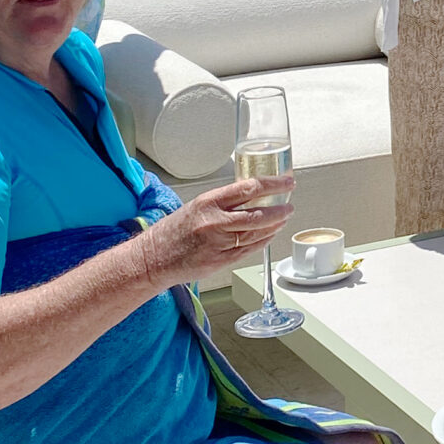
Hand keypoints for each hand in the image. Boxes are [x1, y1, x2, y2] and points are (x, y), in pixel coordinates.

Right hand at [138, 176, 294, 288]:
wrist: (153, 258)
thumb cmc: (173, 231)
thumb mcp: (197, 206)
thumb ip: (223, 202)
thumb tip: (252, 195)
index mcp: (209, 202)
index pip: (249, 188)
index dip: (273, 184)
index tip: (287, 182)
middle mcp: (215, 222)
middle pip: (258, 213)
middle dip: (280, 209)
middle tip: (289, 205)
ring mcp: (219, 243)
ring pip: (257, 233)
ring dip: (275, 225)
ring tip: (283, 218)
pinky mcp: (220, 261)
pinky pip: (249, 249)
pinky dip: (263, 241)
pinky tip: (270, 235)